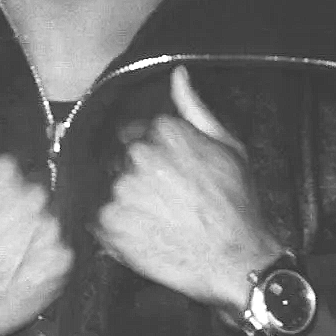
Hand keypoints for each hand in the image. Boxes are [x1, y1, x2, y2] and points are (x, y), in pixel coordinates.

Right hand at [0, 101, 72, 335]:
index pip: (18, 171)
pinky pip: (58, 256)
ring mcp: (49, 232)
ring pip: (48, 225)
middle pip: (37, 196)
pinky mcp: (59, 266)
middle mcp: (33, 197)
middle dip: (19, 213)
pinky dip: (40, 263)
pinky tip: (12, 272)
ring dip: (31, 238)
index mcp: (5, 171)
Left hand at [95, 66, 281, 313]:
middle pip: (117, 159)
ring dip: (123, 201)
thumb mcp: (227, 147)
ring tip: (155, 219)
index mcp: (163, 130)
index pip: (132, 132)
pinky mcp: (108, 222)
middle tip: (162, 200)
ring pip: (107, 187)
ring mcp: (120, 189)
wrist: (236, 260)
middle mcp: (137, 154)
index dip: (147, 156)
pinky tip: (144, 233)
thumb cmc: (236, 204)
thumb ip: (194, 108)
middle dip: (134, 177)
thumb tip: (178, 74)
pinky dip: (116, 226)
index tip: (163, 175)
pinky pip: (99, 218)